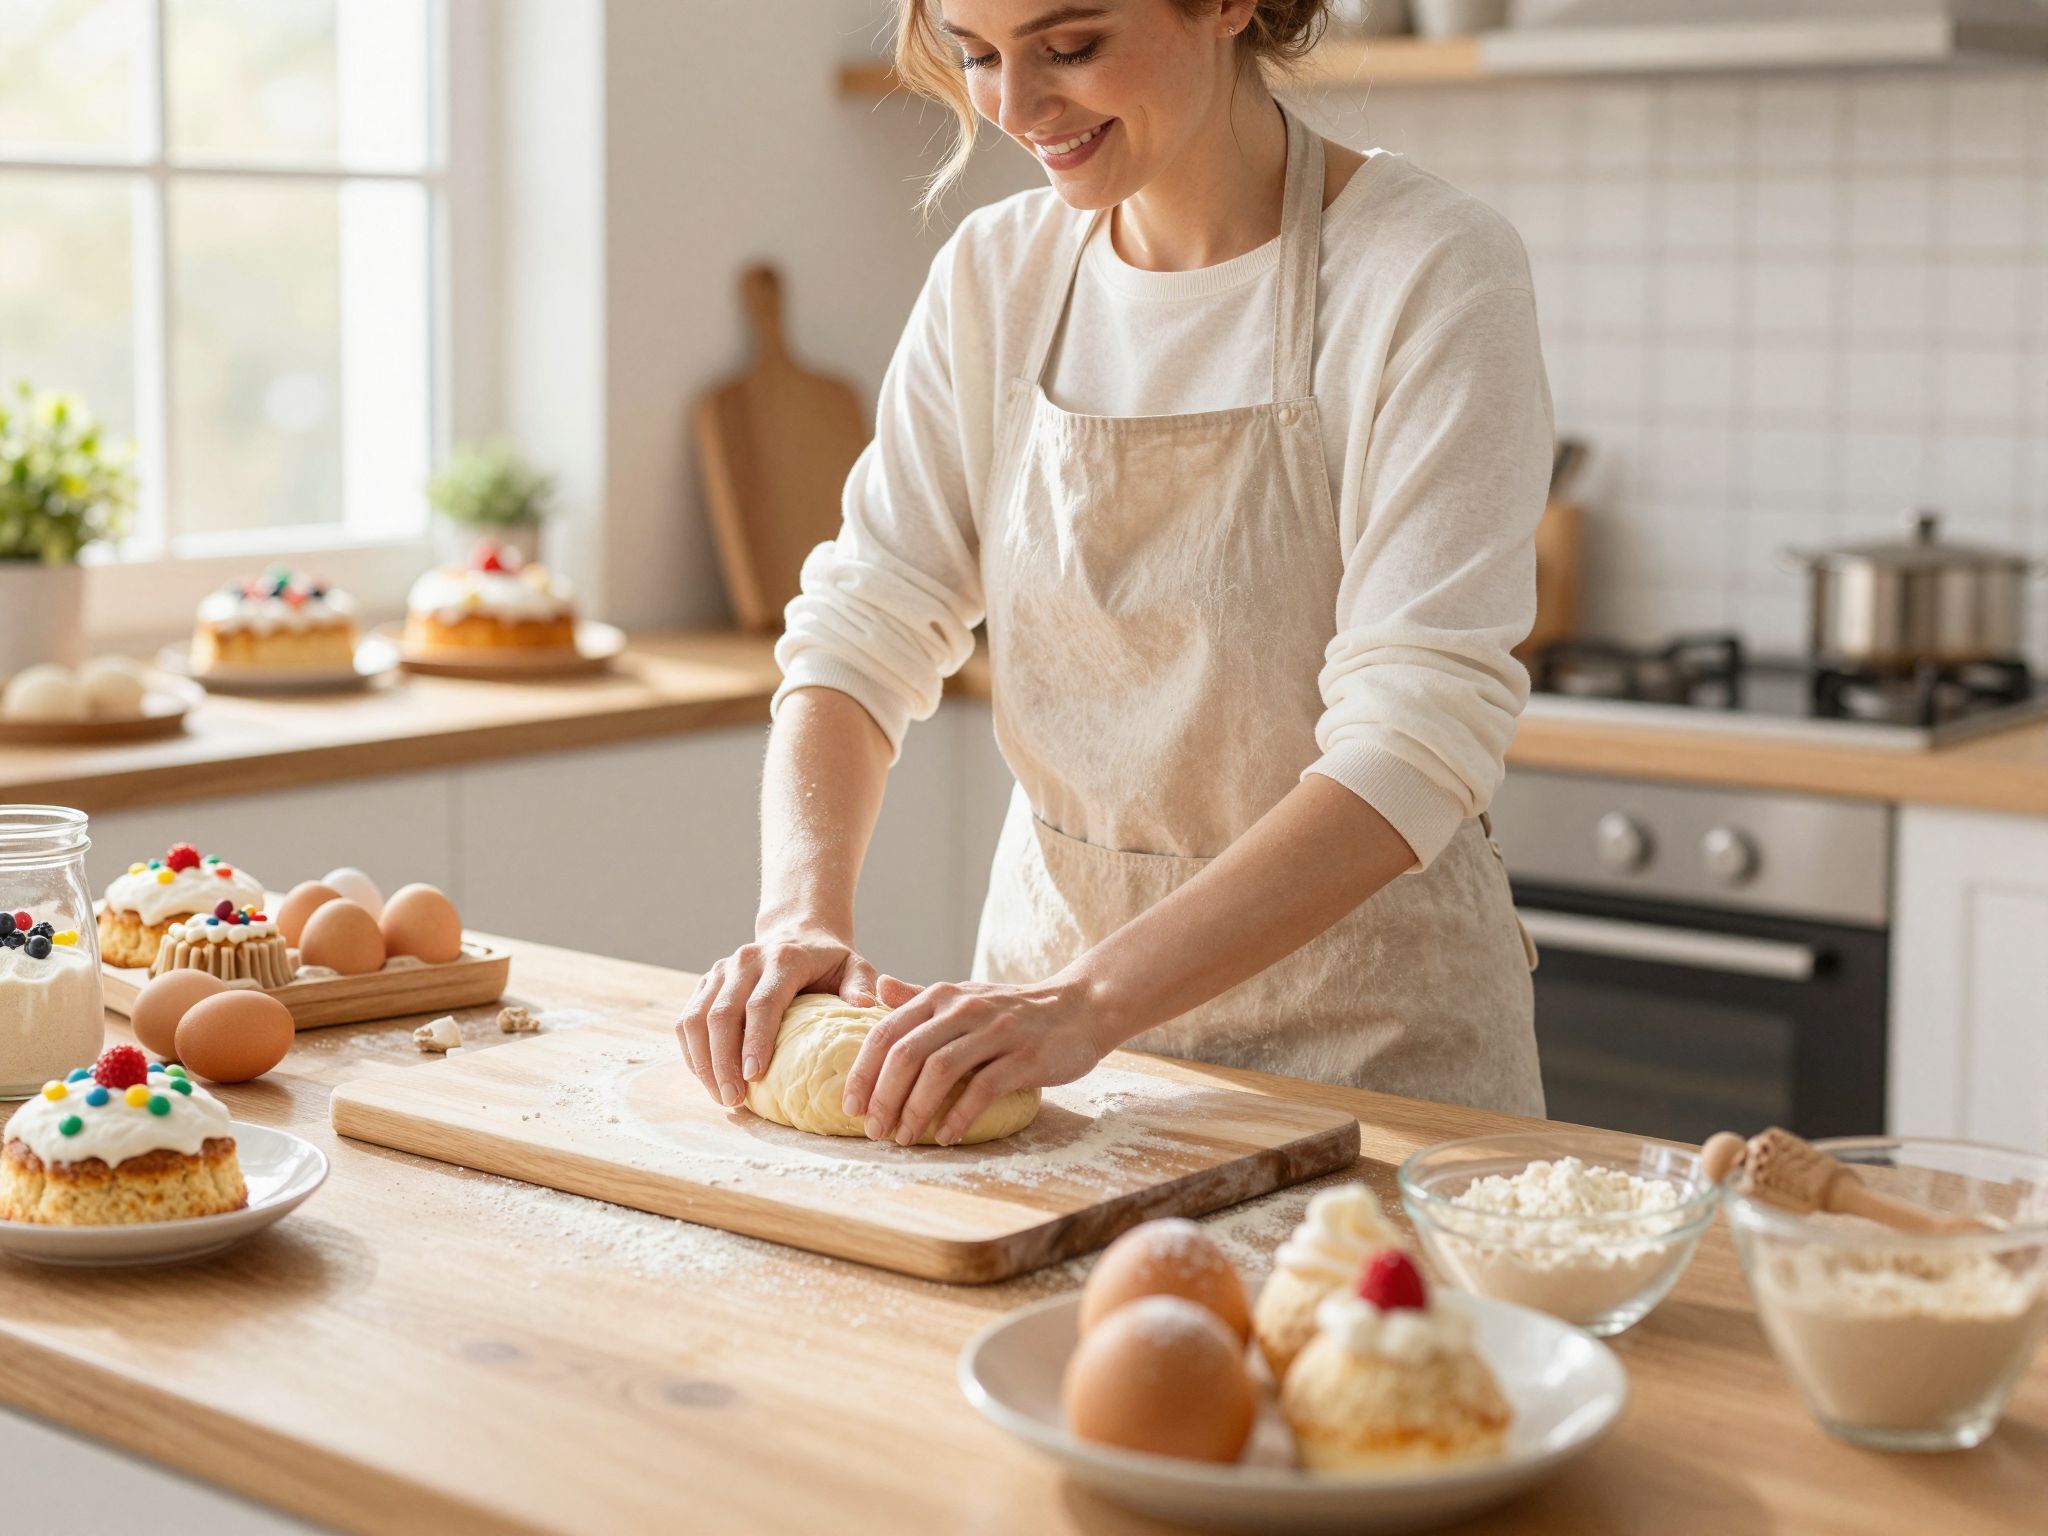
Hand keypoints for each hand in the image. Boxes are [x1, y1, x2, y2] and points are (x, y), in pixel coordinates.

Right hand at [675, 931, 917, 1108]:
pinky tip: (708, 1080)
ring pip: (697, 1019)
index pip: (762, 1002)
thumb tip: (863, 1007)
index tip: (754, 1077)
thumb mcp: (854, 967)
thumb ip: (861, 985)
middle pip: (722, 1014)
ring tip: (721, 1096)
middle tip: (734, 1099)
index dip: (755, 1040)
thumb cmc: (830, 962)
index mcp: (783, 958)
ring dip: (704, 1062)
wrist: (798, 934)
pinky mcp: (705, 983)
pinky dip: (693, 1053)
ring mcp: (721, 971)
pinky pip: (687, 1021)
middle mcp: (745, 960)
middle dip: (723, 1061)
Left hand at [840, 976, 1117, 1146]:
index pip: (885, 1033)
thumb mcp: (964, 997)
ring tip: (905, 1138)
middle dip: (883, 1097)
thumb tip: (876, 988)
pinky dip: (959, 1116)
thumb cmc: (1014, 1010)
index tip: (851, 1106)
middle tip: (875, 1130)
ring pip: (939, 1072)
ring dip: (915, 1110)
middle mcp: (963, 1010)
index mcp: (941, 997)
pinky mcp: (1023, 1058)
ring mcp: (995, 1032)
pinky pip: (982, 1089)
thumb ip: (918, 997)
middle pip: (906, 1055)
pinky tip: (947, 1135)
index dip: (863, 1072)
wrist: (1079, 1007)